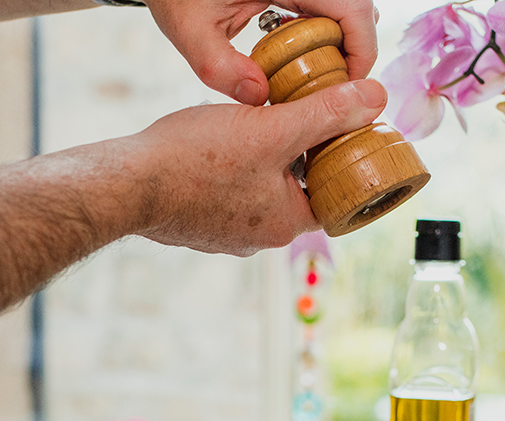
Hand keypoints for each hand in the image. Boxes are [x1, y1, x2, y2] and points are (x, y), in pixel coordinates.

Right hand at [116, 78, 385, 254]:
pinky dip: (224, 173)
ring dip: (257, 163)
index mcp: (285, 224)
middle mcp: (256, 239)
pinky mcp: (193, 227)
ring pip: (255, 192)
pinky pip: (222, 196)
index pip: (329, 193)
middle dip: (293, 156)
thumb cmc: (197, 160)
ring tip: (249, 127)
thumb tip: (376, 97)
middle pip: (292, 191)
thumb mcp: (273, 128)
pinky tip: (212, 147)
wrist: (128, 184)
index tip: (334, 130)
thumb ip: (325, 114)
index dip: (335, 158)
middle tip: (290, 117)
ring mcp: (221, 236)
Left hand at [144, 0, 378, 105]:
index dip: (362, 53)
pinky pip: (325, 7)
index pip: (356, 11)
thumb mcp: (190, 28)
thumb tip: (259, 98)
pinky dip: (320, 35)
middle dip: (352, 54)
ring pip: (345, 9)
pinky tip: (297, 61)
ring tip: (312, 81)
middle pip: (357, 12)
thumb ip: (220, 67)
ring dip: (338, 45)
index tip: (346, 91)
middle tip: (327, 94)